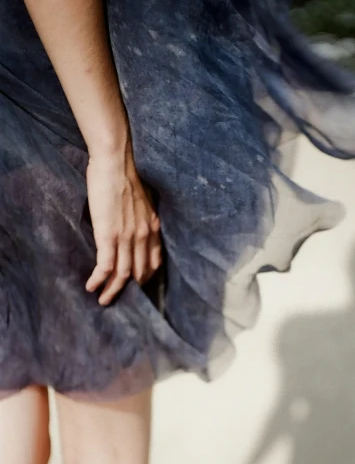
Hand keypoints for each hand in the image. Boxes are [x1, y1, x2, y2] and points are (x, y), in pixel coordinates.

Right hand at [85, 144, 161, 305]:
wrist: (115, 163)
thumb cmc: (124, 177)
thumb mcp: (142, 202)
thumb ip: (142, 218)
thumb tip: (132, 227)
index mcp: (153, 229)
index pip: (153, 262)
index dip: (145, 277)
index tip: (137, 285)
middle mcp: (143, 237)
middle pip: (139, 273)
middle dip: (129, 290)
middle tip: (117, 298)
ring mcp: (127, 238)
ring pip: (123, 275)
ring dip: (112, 291)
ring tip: (103, 301)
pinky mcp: (109, 236)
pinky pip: (106, 266)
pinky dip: (99, 280)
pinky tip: (91, 287)